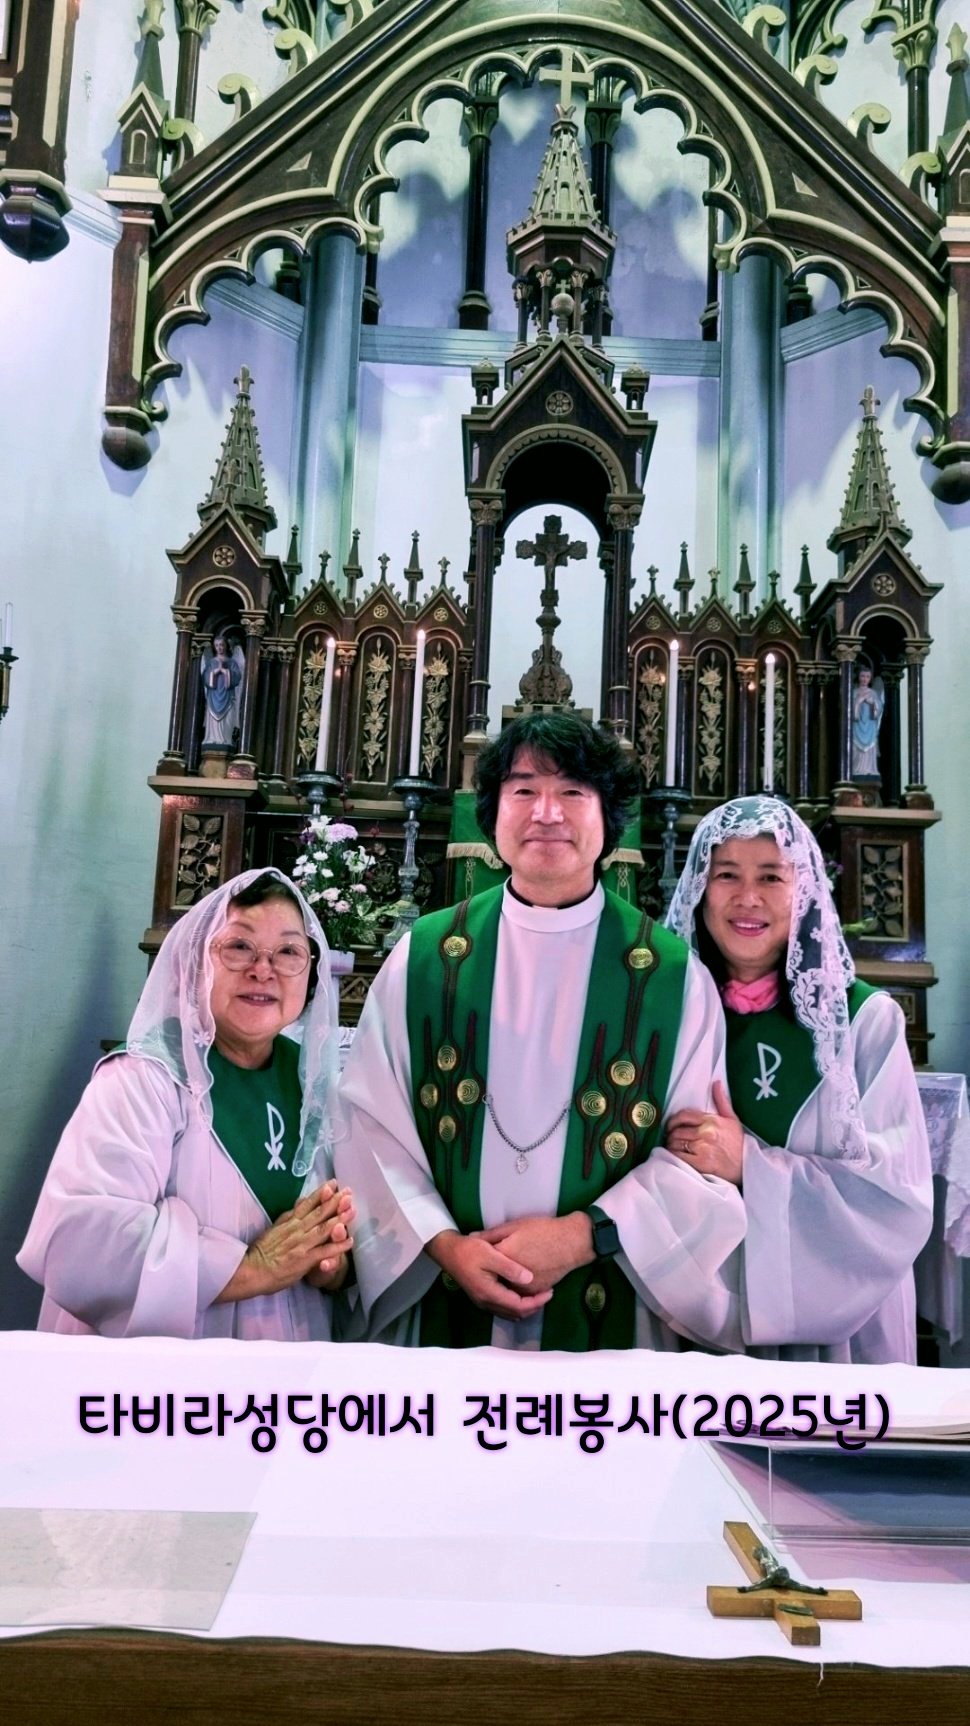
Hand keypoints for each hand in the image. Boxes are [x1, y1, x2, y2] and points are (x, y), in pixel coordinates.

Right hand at [217, 1182, 355, 1303]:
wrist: (251, 1270)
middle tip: (349, 1191)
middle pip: (319, 1213)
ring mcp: (302, 1244)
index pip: (307, 1204)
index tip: (333, 1183)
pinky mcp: (304, 1259)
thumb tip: (297, 1206)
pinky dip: (338, 1246)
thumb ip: (286, 1219)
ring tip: (352, 1210)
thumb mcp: (273, 1229)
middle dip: (335, 1201)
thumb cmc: (261, 1252)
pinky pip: (324, 1251)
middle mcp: (297, 1230)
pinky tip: (350, 1241)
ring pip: (324, 1229)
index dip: (321, 1193)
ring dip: (340, 1219)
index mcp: (289, 1222)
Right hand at [426, 1229, 553, 1321]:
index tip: (550, 1291)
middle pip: (515, 1313)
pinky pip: (503, 1308)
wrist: (448, 1251)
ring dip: (526, 1307)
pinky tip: (522, 1294)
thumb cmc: (469, 1250)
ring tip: (539, 1295)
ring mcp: (482, 1302)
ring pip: (509, 1313)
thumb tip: (530, 1279)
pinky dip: (516, 1305)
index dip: (537, 1301)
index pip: (519, 1305)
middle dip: (534, 1306)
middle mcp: (486, 1302)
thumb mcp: (491, 1254)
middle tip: (548, 1293)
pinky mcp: (481, 1297)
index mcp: (489, 1293)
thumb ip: (510, 1268)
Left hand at [477, 1213, 594, 1292]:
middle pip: (492, 1276)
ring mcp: (524, 1287)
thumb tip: (473, 1237)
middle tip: (491, 1263)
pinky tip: (518, 1276)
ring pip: (505, 1288)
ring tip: (505, 1270)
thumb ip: (492, 1234)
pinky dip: (516, 1287)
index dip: (480, 1254)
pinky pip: (520, 1292)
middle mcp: (511, 1275)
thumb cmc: (543, 1230)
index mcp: (504, 1256)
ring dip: (501, 1282)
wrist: (571, 1243)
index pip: (482, 1258)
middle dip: (489, 1271)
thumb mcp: (515, 1226)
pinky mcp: (535, 1291)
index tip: (478, 1252)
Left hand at [665, 1081, 744, 1185]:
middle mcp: (706, 1133)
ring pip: (675, 1144)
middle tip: (672, 1140)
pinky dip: (674, 1157)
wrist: (748, 1167)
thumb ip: (721, 1101)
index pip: (683, 1116)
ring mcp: (702, 1148)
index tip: (671, 1126)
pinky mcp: (700, 1163)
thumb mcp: (732, 1119)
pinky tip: (678, 1158)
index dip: (672, 1121)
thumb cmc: (739, 1144)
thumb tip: (716, 1083)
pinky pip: (678, 1157)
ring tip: (675, 1149)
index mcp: (711, 1120)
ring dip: (672, 1147)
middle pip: (676, 1131)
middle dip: (672, 1136)